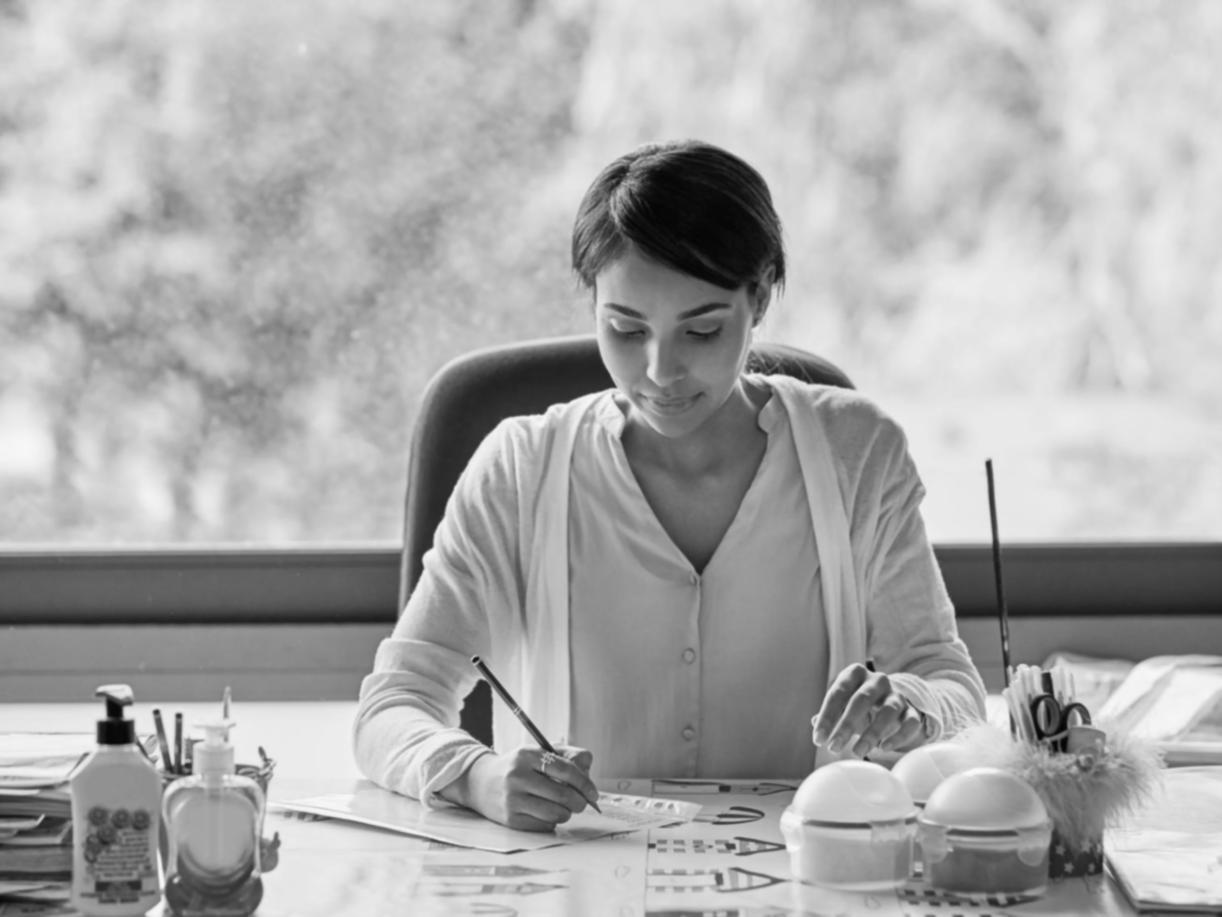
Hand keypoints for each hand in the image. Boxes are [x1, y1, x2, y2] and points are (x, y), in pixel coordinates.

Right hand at [444, 745, 597, 831]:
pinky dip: (551, 822)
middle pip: (564, 795)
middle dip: (580, 802)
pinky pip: (544, 826)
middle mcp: (517, 776)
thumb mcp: (538, 754)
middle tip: (582, 803)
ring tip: (562, 807)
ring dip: (566, 813)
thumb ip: (566, 756)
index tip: (593, 792)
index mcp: (527, 755)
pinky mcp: (510, 820)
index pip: (566, 770)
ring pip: (556, 814)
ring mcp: (512, 799)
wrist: (479, 782)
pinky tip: (544, 813)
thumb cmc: (517, 767)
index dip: (585, 783)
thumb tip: (588, 767)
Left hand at [811, 663, 925, 758]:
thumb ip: (831, 713)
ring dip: (871, 733)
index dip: (827, 716)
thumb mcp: (843, 705)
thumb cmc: (860, 706)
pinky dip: (898, 736)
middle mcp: (878, 680)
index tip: (818, 740)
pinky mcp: (913, 711)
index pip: (838, 692)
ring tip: (857, 752)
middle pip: (862, 699)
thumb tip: (814, 722)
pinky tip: (883, 748)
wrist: (894, 703)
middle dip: (846, 725)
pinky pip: (910, 723)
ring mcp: (897, 695)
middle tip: (833, 748)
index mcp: (856, 674)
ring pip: (888, 711)